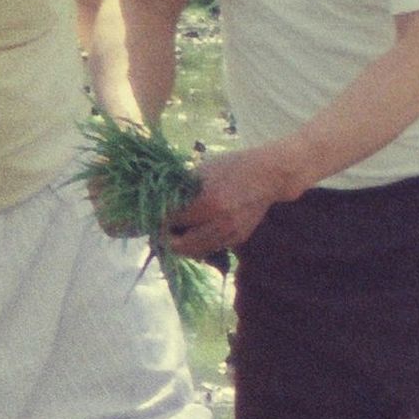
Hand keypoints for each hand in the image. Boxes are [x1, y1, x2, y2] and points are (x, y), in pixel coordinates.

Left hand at [167, 145, 305, 256]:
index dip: (157, 221)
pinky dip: (199, 245)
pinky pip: (211, 249)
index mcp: (208, 202)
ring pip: (195, 252)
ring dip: (182, 245)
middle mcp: (220, 223)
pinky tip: (195, 232)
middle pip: (180, 245)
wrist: (269, 174)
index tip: (150, 218)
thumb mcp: (202, 170)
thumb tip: (154, 201)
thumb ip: (180, 188)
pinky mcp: (238, 239)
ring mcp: (231, 234)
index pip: (171, 221)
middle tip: (161, 230)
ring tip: (176, 233)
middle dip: (167, 239)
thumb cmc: (232, 166)